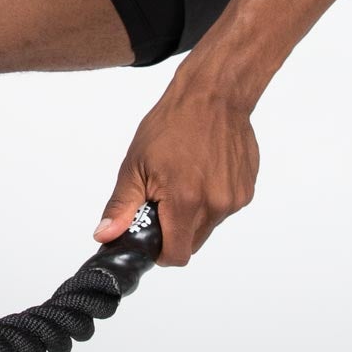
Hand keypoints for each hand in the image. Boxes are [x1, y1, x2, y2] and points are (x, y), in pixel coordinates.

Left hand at [91, 75, 258, 267]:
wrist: (213, 95)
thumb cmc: (172, 124)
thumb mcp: (136, 164)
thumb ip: (122, 206)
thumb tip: (105, 236)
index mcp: (186, 201)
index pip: (176, 256)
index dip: (160, 252)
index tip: (152, 236)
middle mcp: (216, 204)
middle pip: (192, 243)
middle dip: (175, 231)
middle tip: (164, 201)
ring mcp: (235, 198)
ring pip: (209, 226)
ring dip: (194, 214)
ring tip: (185, 179)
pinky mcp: (246, 189)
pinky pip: (224, 208)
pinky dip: (212, 198)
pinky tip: (204, 172)